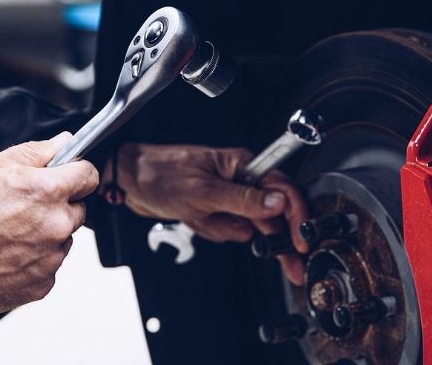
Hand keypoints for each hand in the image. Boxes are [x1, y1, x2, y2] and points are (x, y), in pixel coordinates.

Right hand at [0, 132, 98, 319]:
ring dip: (46, 235)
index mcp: (48, 191)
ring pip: (62, 239)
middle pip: (77, 210)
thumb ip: (36, 152)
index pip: (87, 176)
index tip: (67, 176)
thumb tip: (63, 143)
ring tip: (9, 235)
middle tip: (23, 208)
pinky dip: (34, 261)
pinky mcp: (43, 283)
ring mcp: (51, 257)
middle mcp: (56, 225)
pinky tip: (7, 255)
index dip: (76, 173)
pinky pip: (48, 266)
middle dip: (58, 206)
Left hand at [115, 143, 308, 283]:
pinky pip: (226, 230)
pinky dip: (212, 230)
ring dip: (225, 230)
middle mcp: (240, 179)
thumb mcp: (203, 191)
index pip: (282, 190)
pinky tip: (196, 219)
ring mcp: (227, 195)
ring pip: (246, 227)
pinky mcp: (215, 208)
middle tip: (291, 266)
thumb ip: (243, 200)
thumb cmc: (160, 173)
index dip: (296, 217)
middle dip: (274, 240)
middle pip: (272, 214)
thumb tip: (278, 204)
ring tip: (201, 217)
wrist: (129, 180)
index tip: (301, 241)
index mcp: (242, 165)